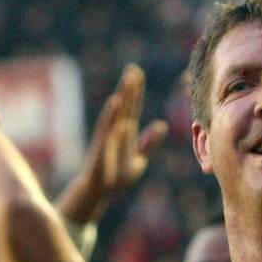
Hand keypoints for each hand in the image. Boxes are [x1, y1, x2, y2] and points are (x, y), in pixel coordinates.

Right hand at [58, 65, 167, 224]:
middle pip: (126, 105)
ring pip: (117, 111)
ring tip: (128, 78)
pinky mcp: (102, 144)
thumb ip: (149, 143)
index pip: (133, 108)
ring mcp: (109, 136)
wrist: (100, 193)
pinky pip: (106, 126)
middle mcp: (117, 130)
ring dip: (123, 95)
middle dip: (129, 87)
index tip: (137, 73)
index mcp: (127, 133)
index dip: (136, 91)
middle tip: (133, 68)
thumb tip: (161, 125)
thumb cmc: (117, 178)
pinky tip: (116, 101)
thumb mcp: (139, 160)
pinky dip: (111, 113)